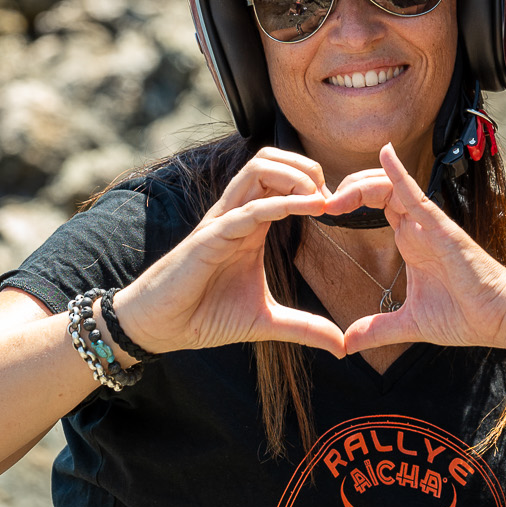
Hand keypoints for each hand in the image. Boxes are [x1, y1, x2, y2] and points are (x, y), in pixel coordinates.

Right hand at [114, 148, 352, 356]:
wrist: (163, 328)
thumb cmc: (206, 316)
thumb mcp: (266, 321)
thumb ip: (305, 328)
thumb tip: (342, 346)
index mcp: (251, 224)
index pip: (282, 179)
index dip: (315, 184)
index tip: (341, 209)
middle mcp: (237, 214)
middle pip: (271, 160)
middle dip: (307, 167)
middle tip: (333, 198)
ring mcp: (223, 222)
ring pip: (258, 169)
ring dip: (295, 176)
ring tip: (321, 199)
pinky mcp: (210, 238)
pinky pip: (247, 209)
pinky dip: (280, 203)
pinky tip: (310, 208)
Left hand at [339, 144, 505, 355]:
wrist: (496, 319)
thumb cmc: (464, 316)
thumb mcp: (408, 324)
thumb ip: (376, 329)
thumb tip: (346, 345)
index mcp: (410, 241)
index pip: (375, 205)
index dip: (348, 201)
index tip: (323, 210)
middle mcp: (418, 226)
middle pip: (377, 189)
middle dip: (348, 188)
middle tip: (322, 202)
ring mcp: (429, 224)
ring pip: (390, 187)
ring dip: (361, 184)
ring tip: (337, 196)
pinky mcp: (440, 227)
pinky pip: (416, 194)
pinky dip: (399, 173)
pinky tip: (385, 153)